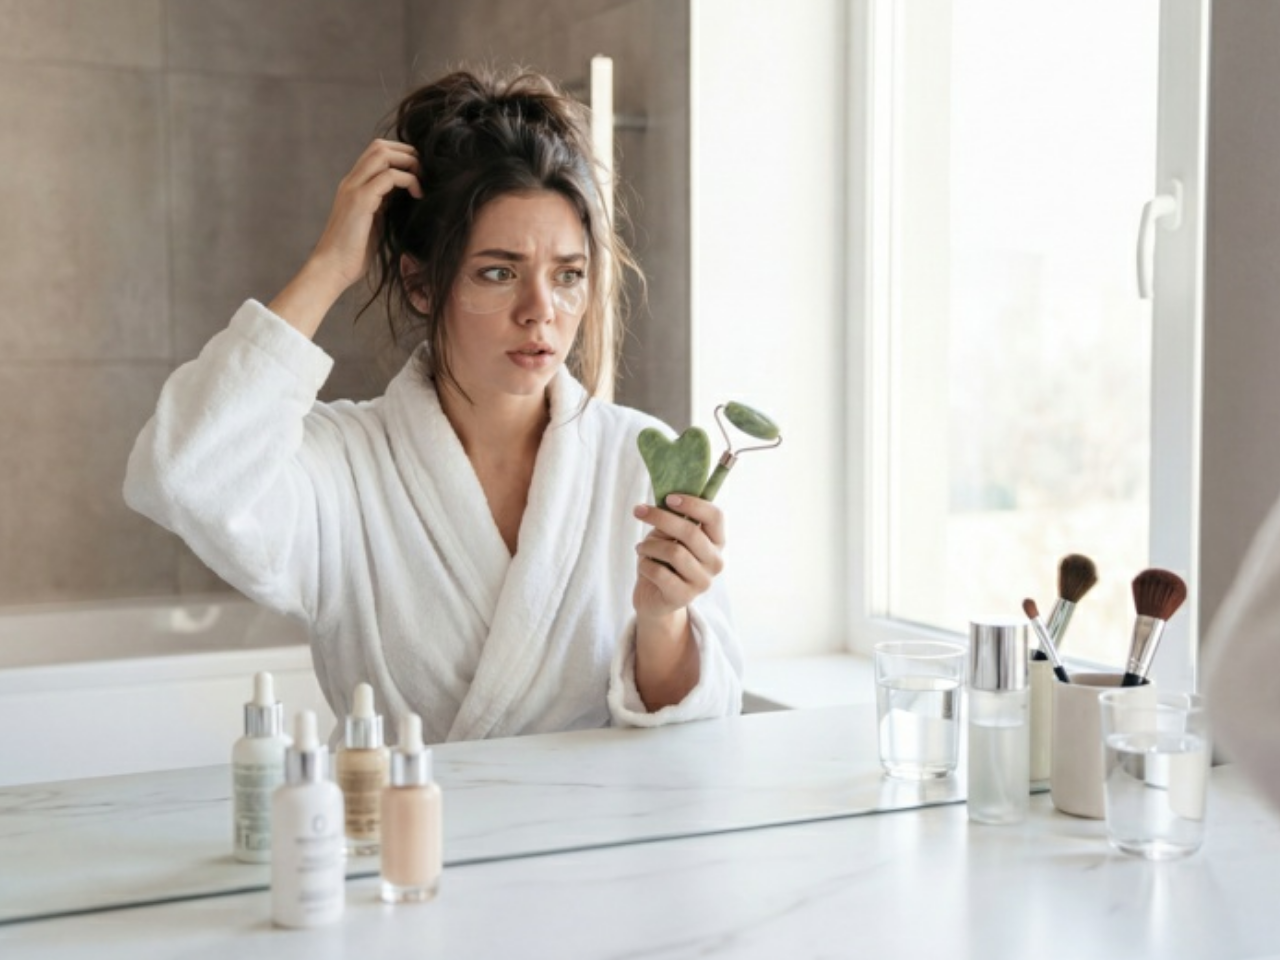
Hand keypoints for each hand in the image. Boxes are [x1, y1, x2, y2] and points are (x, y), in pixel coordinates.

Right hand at [269, 140, 421, 337]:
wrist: (332, 268)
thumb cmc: (354, 252)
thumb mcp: (375, 222)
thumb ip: (385, 204)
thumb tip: (406, 195)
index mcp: (354, 185)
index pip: (377, 153)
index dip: (401, 155)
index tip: (419, 174)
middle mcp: (351, 181)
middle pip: (380, 146)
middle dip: (408, 154)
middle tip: (425, 175)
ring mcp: (354, 189)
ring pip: (382, 154)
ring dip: (409, 163)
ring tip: (422, 182)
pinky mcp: (360, 201)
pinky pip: (388, 177)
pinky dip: (408, 181)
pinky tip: (418, 196)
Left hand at [632, 494, 725, 620]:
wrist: (654, 599)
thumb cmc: (663, 561)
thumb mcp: (668, 536)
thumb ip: (673, 521)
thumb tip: (667, 501)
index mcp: (717, 542)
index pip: (715, 517)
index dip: (693, 504)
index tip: (669, 498)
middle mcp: (715, 562)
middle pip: (691, 532)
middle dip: (661, 518)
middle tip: (639, 511)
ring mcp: (702, 581)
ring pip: (674, 552)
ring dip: (650, 545)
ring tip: (641, 547)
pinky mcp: (684, 596)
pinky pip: (660, 573)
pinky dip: (645, 564)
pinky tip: (643, 565)